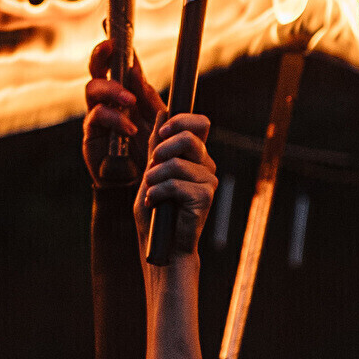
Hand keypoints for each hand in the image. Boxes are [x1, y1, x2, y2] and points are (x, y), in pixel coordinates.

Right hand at [82, 37, 165, 186]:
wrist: (141, 183)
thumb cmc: (149, 149)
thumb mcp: (157, 120)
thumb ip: (149, 97)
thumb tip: (136, 71)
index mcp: (125, 93)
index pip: (117, 65)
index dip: (115, 48)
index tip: (116, 32)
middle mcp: (107, 100)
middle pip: (96, 69)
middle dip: (101, 55)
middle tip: (110, 47)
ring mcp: (97, 116)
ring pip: (92, 88)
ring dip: (112, 89)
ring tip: (129, 99)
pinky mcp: (91, 135)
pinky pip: (97, 117)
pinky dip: (114, 119)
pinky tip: (129, 127)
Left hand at [137, 111, 216, 249]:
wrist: (162, 245)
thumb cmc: (156, 211)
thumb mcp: (151, 172)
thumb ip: (156, 146)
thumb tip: (161, 114)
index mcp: (195, 156)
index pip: (200, 123)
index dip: (181, 120)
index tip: (161, 132)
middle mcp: (206, 165)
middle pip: (189, 138)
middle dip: (162, 149)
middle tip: (151, 166)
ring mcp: (208, 180)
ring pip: (177, 163)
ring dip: (154, 176)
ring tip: (149, 190)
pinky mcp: (206, 197)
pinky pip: (175, 184)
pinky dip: (157, 192)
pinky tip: (154, 203)